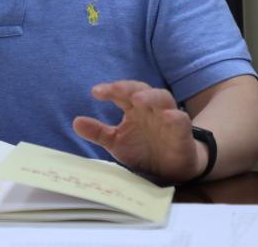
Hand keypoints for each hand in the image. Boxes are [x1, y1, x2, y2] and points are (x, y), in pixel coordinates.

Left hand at [72, 80, 203, 183]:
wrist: (171, 170)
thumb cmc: (142, 150)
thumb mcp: (116, 143)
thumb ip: (98, 132)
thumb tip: (75, 122)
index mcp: (133, 108)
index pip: (121, 92)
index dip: (110, 89)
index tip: (96, 92)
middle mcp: (150, 108)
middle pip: (141, 89)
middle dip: (128, 88)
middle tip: (115, 89)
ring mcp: (167, 117)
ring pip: (162, 98)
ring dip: (151, 97)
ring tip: (138, 99)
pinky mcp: (182, 131)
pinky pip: (181, 120)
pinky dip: (174, 117)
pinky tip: (166, 116)